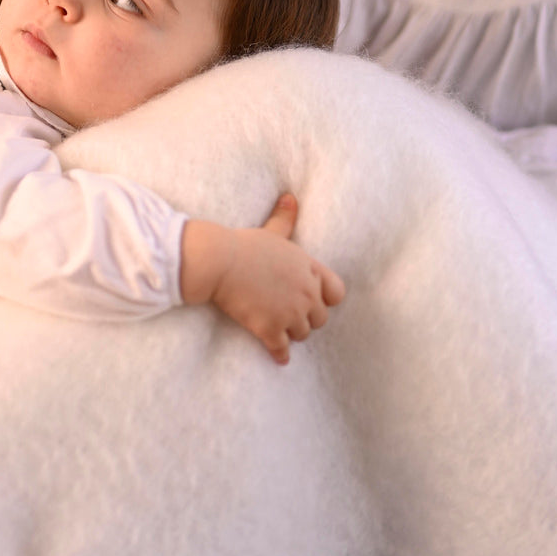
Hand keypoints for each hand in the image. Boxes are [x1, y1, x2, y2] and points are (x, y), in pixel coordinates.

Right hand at [180, 194, 345, 364]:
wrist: (220, 262)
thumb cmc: (245, 244)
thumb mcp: (272, 231)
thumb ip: (285, 218)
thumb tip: (290, 197)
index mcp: (309, 269)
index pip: (337, 292)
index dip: (326, 297)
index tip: (315, 298)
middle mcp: (305, 293)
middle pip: (321, 318)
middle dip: (308, 318)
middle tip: (294, 316)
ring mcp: (289, 313)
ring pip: (302, 334)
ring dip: (293, 333)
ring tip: (283, 330)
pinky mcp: (270, 329)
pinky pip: (282, 349)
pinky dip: (280, 354)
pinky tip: (279, 358)